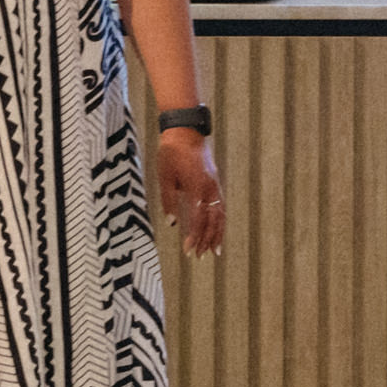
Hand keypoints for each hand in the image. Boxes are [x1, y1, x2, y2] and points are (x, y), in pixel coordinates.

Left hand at [151, 127, 225, 255]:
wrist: (185, 130)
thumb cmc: (172, 152)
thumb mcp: (165, 177)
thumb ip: (169, 201)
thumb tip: (173, 222)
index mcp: (197, 186)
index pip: (199, 218)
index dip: (195, 236)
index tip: (188, 250)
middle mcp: (210, 187)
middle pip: (213, 220)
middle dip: (207, 240)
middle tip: (200, 256)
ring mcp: (215, 184)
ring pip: (220, 214)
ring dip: (218, 233)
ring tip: (215, 250)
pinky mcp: (215, 181)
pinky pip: (221, 205)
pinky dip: (220, 221)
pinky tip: (217, 230)